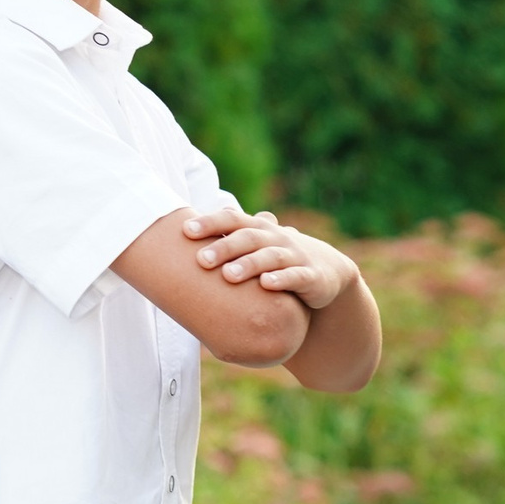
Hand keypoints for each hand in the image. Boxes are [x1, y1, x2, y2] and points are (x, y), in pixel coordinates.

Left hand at [182, 208, 359, 311]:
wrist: (325, 273)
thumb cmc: (275, 260)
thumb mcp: (253, 248)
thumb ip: (224, 240)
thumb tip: (179, 237)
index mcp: (258, 229)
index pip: (232, 220)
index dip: (210, 222)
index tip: (185, 230)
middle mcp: (276, 238)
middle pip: (248, 237)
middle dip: (224, 247)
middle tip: (201, 259)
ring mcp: (295, 256)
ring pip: (271, 256)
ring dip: (250, 264)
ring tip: (229, 275)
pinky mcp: (311, 277)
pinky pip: (298, 277)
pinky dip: (283, 279)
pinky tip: (268, 284)